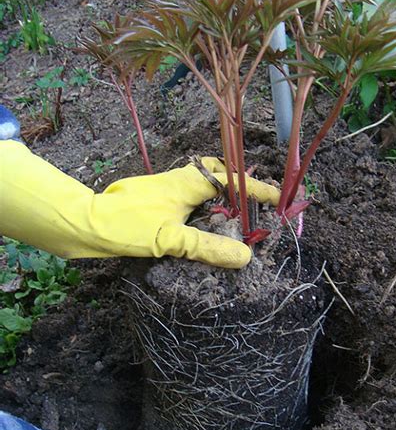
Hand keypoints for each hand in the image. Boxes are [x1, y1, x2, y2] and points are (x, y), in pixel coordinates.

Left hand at [0, 142, 278, 267]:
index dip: (257, 190)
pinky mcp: (155, 201)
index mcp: (186, 183)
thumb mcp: (169, 240)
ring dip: (221, 194)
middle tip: (255, 200)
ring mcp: (165, 189)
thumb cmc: (125, 226)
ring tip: (235, 214)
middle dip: (239, 183)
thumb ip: (207, 247)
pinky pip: (189, 197)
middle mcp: (177, 181)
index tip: (278, 199)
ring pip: (202, 184)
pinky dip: (204, 205)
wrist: (84, 223)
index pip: (231, 181)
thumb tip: (245, 256)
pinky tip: (202, 223)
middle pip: (217, 173)